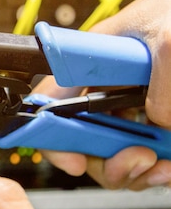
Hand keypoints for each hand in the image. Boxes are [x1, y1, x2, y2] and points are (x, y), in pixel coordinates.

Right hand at [33, 0, 170, 189]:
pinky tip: (167, 163)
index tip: (74, 159)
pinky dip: (156, 168)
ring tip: (159, 164)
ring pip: (113, 154)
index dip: (52, 136)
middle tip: (136, 158)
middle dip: (105, 160)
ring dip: (133, 169)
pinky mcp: (156, 118)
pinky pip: (145, 155)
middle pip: (83, 140)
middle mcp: (105, 87)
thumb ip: (158, 85)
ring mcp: (130, 105)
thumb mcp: (166, 39)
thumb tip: (158, 122)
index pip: (50, 105)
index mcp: (88, 60)